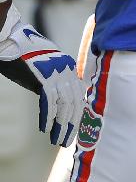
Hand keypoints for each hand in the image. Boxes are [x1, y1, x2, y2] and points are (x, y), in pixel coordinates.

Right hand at [0, 12, 83, 146]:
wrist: (11, 39)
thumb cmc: (24, 56)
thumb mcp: (43, 70)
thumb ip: (52, 84)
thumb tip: (57, 105)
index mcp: (69, 68)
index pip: (79, 96)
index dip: (77, 116)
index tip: (73, 131)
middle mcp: (67, 69)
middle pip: (75, 102)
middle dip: (71, 125)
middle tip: (65, 142)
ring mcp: (57, 72)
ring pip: (64, 104)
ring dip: (60, 125)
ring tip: (56, 140)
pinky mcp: (44, 75)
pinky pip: (49, 100)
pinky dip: (48, 116)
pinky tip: (44, 128)